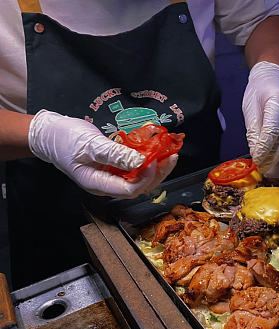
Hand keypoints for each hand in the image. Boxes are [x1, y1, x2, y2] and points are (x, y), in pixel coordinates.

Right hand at [28, 110, 176, 197]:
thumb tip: (141, 161)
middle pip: (140, 186)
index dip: (146, 177)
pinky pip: (135, 167)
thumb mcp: (90, 145)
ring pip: (140, 177)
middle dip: (158, 173)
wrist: (50, 134)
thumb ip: (115, 154)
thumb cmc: (65, 139)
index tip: (154, 160)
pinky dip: (147, 159)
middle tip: (172, 156)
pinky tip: (156, 149)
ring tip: (170, 152)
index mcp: (98, 184)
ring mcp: (112, 176)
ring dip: (157, 166)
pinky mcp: (115, 167)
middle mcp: (108, 184)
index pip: (130, 189)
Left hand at [242, 61, 278, 171]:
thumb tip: (255, 152)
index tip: (256, 160)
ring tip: (267, 164)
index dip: (264, 149)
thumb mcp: (250, 107)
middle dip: (273, 157)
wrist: (275, 75)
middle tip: (262, 167)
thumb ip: (253, 131)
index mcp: (278, 101)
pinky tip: (273, 154)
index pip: (272, 131)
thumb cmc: (260, 89)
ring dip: (278, 156)